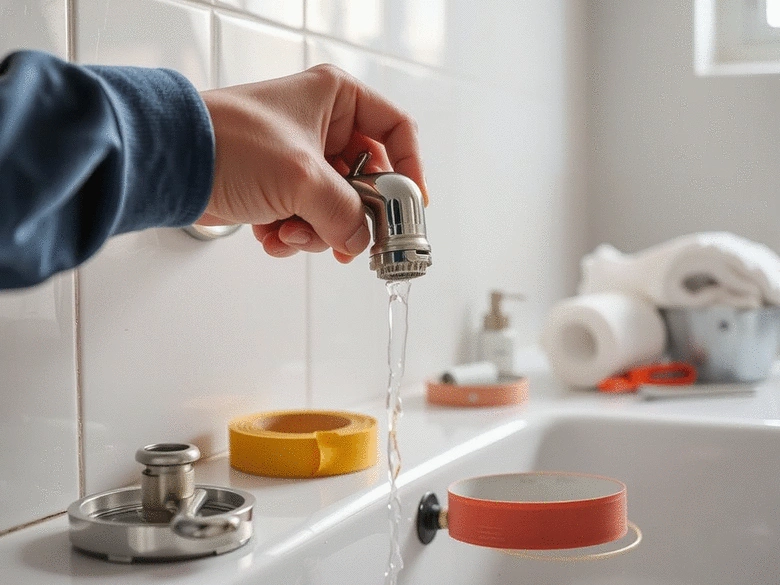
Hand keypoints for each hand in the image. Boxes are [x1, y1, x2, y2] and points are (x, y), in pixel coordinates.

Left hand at [198, 64, 426, 262]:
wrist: (170, 162)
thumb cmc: (229, 143)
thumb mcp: (302, 177)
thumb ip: (345, 213)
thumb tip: (361, 241)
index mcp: (336, 98)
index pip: (396, 129)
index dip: (409, 169)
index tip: (411, 207)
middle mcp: (322, 124)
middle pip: (366, 179)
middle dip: (353, 215)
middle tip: (351, 241)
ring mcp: (299, 157)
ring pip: (335, 205)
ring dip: (316, 229)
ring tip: (290, 231)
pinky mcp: (278, 185)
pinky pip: (306, 216)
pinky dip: (293, 233)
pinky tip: (271, 235)